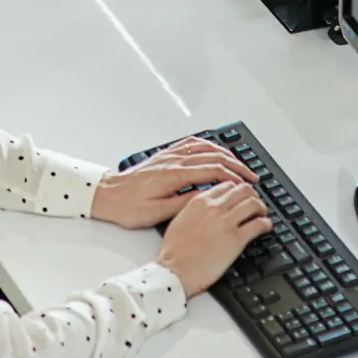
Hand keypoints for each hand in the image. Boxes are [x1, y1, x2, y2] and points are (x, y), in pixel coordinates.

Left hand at [89, 137, 257, 229]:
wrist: (106, 195)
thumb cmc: (128, 207)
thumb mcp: (157, 213)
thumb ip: (184, 203)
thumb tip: (208, 196)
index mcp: (173, 175)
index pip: (213, 171)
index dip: (234, 178)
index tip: (247, 186)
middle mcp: (173, 161)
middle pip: (213, 157)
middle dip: (236, 166)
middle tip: (251, 177)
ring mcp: (168, 155)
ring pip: (204, 148)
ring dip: (225, 154)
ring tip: (239, 165)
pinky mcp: (164, 155)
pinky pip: (191, 144)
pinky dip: (208, 146)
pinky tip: (215, 151)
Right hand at [157, 181, 271, 297]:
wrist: (175, 270)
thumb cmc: (173, 251)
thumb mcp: (179, 219)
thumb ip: (193, 209)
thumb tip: (205, 209)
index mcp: (199, 201)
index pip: (226, 185)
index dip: (236, 190)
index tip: (240, 196)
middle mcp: (214, 207)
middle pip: (243, 190)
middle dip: (252, 195)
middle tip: (254, 203)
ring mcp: (226, 222)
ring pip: (253, 203)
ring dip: (261, 208)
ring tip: (262, 215)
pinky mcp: (236, 239)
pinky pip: (259, 224)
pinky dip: (266, 224)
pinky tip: (265, 227)